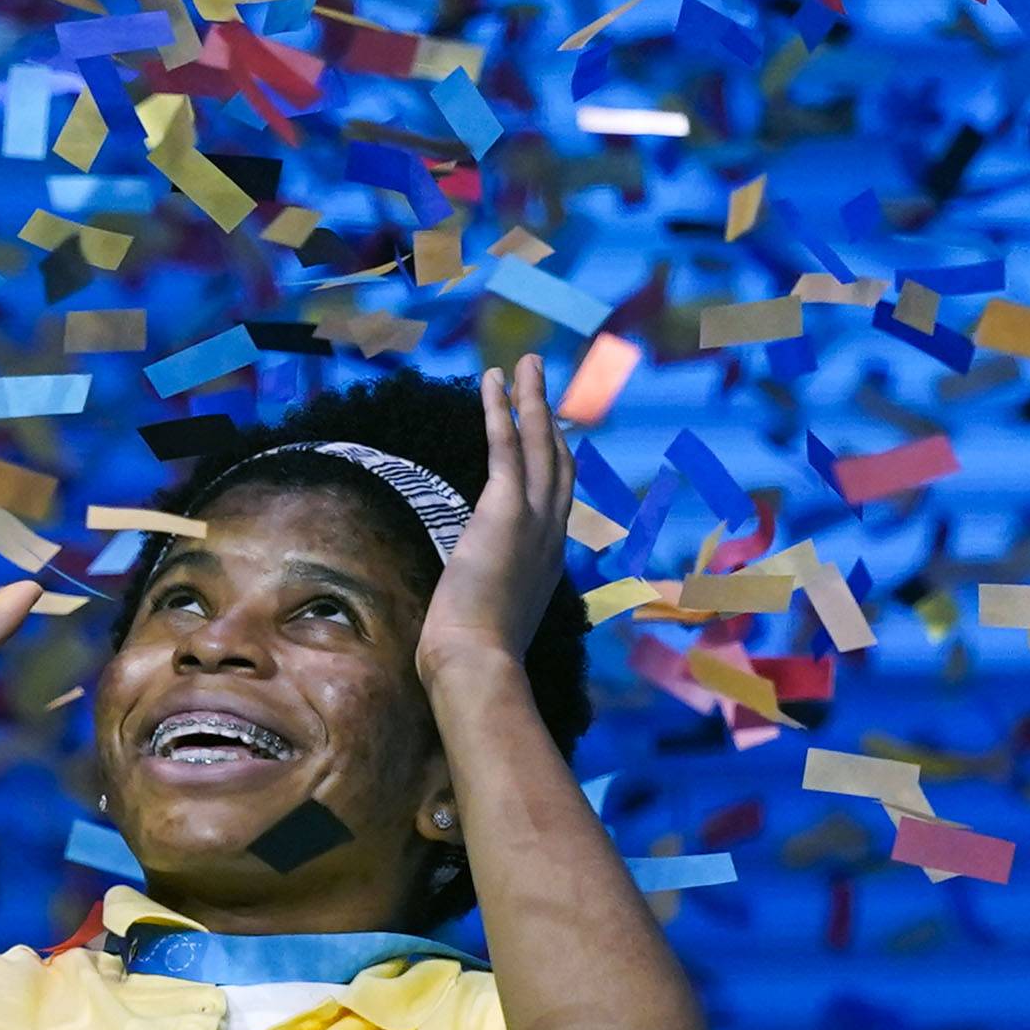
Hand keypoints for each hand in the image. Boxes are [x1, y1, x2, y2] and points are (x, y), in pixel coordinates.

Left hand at [417, 354, 567, 682]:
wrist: (477, 665)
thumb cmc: (474, 658)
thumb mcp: (490, 623)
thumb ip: (489, 602)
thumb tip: (469, 610)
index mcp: (547, 564)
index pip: (557, 501)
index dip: (555, 463)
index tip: (551, 436)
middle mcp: (551, 536)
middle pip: (559, 461)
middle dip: (551, 417)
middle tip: (541, 382)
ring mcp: (534, 521)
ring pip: (540, 443)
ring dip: (532, 399)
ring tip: (524, 364)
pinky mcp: (506, 511)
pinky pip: (507, 445)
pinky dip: (502, 408)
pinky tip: (493, 379)